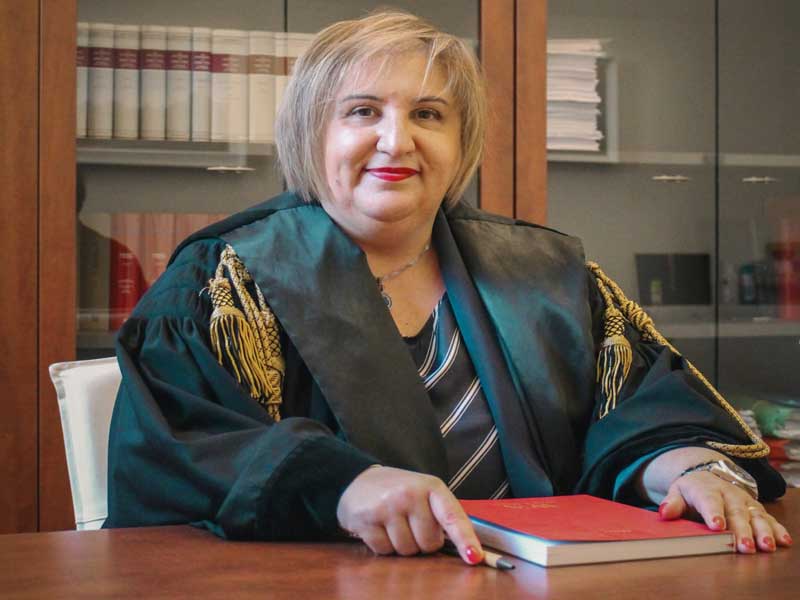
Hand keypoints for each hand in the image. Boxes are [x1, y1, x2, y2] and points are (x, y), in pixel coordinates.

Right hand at [336, 465, 483, 564]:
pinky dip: (383, 546)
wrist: (358, 480)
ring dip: (401, 545)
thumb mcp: (424, 492)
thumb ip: (443, 515)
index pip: (452, 516)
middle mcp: (410, 493)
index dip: (464, 538)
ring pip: (407, 550)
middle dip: (421, 542)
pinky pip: (384, 551)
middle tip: (410, 524)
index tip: (474, 557)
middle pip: (428, 543)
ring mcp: (387, 506)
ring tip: (393, 524)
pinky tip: (378, 528)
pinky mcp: (367, 518)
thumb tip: (468, 550)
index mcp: (431, 486)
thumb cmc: (398, 491)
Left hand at [658, 471, 792, 552]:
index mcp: (706, 489)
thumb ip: (671, 503)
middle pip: (736, 512)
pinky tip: (783, 541)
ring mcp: (744, 501)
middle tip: (744, 547)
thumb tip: (664, 513)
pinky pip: (768, 518)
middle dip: (741, 530)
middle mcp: (728, 494)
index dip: (714, 512)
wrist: (707, 476)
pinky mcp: (755, 508)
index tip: (717, 526)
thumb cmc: (691, 490)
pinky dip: (777, 529)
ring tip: (766, 546)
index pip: (709, 500)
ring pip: (755, 516)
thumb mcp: (677, 492)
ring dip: (762, 531)